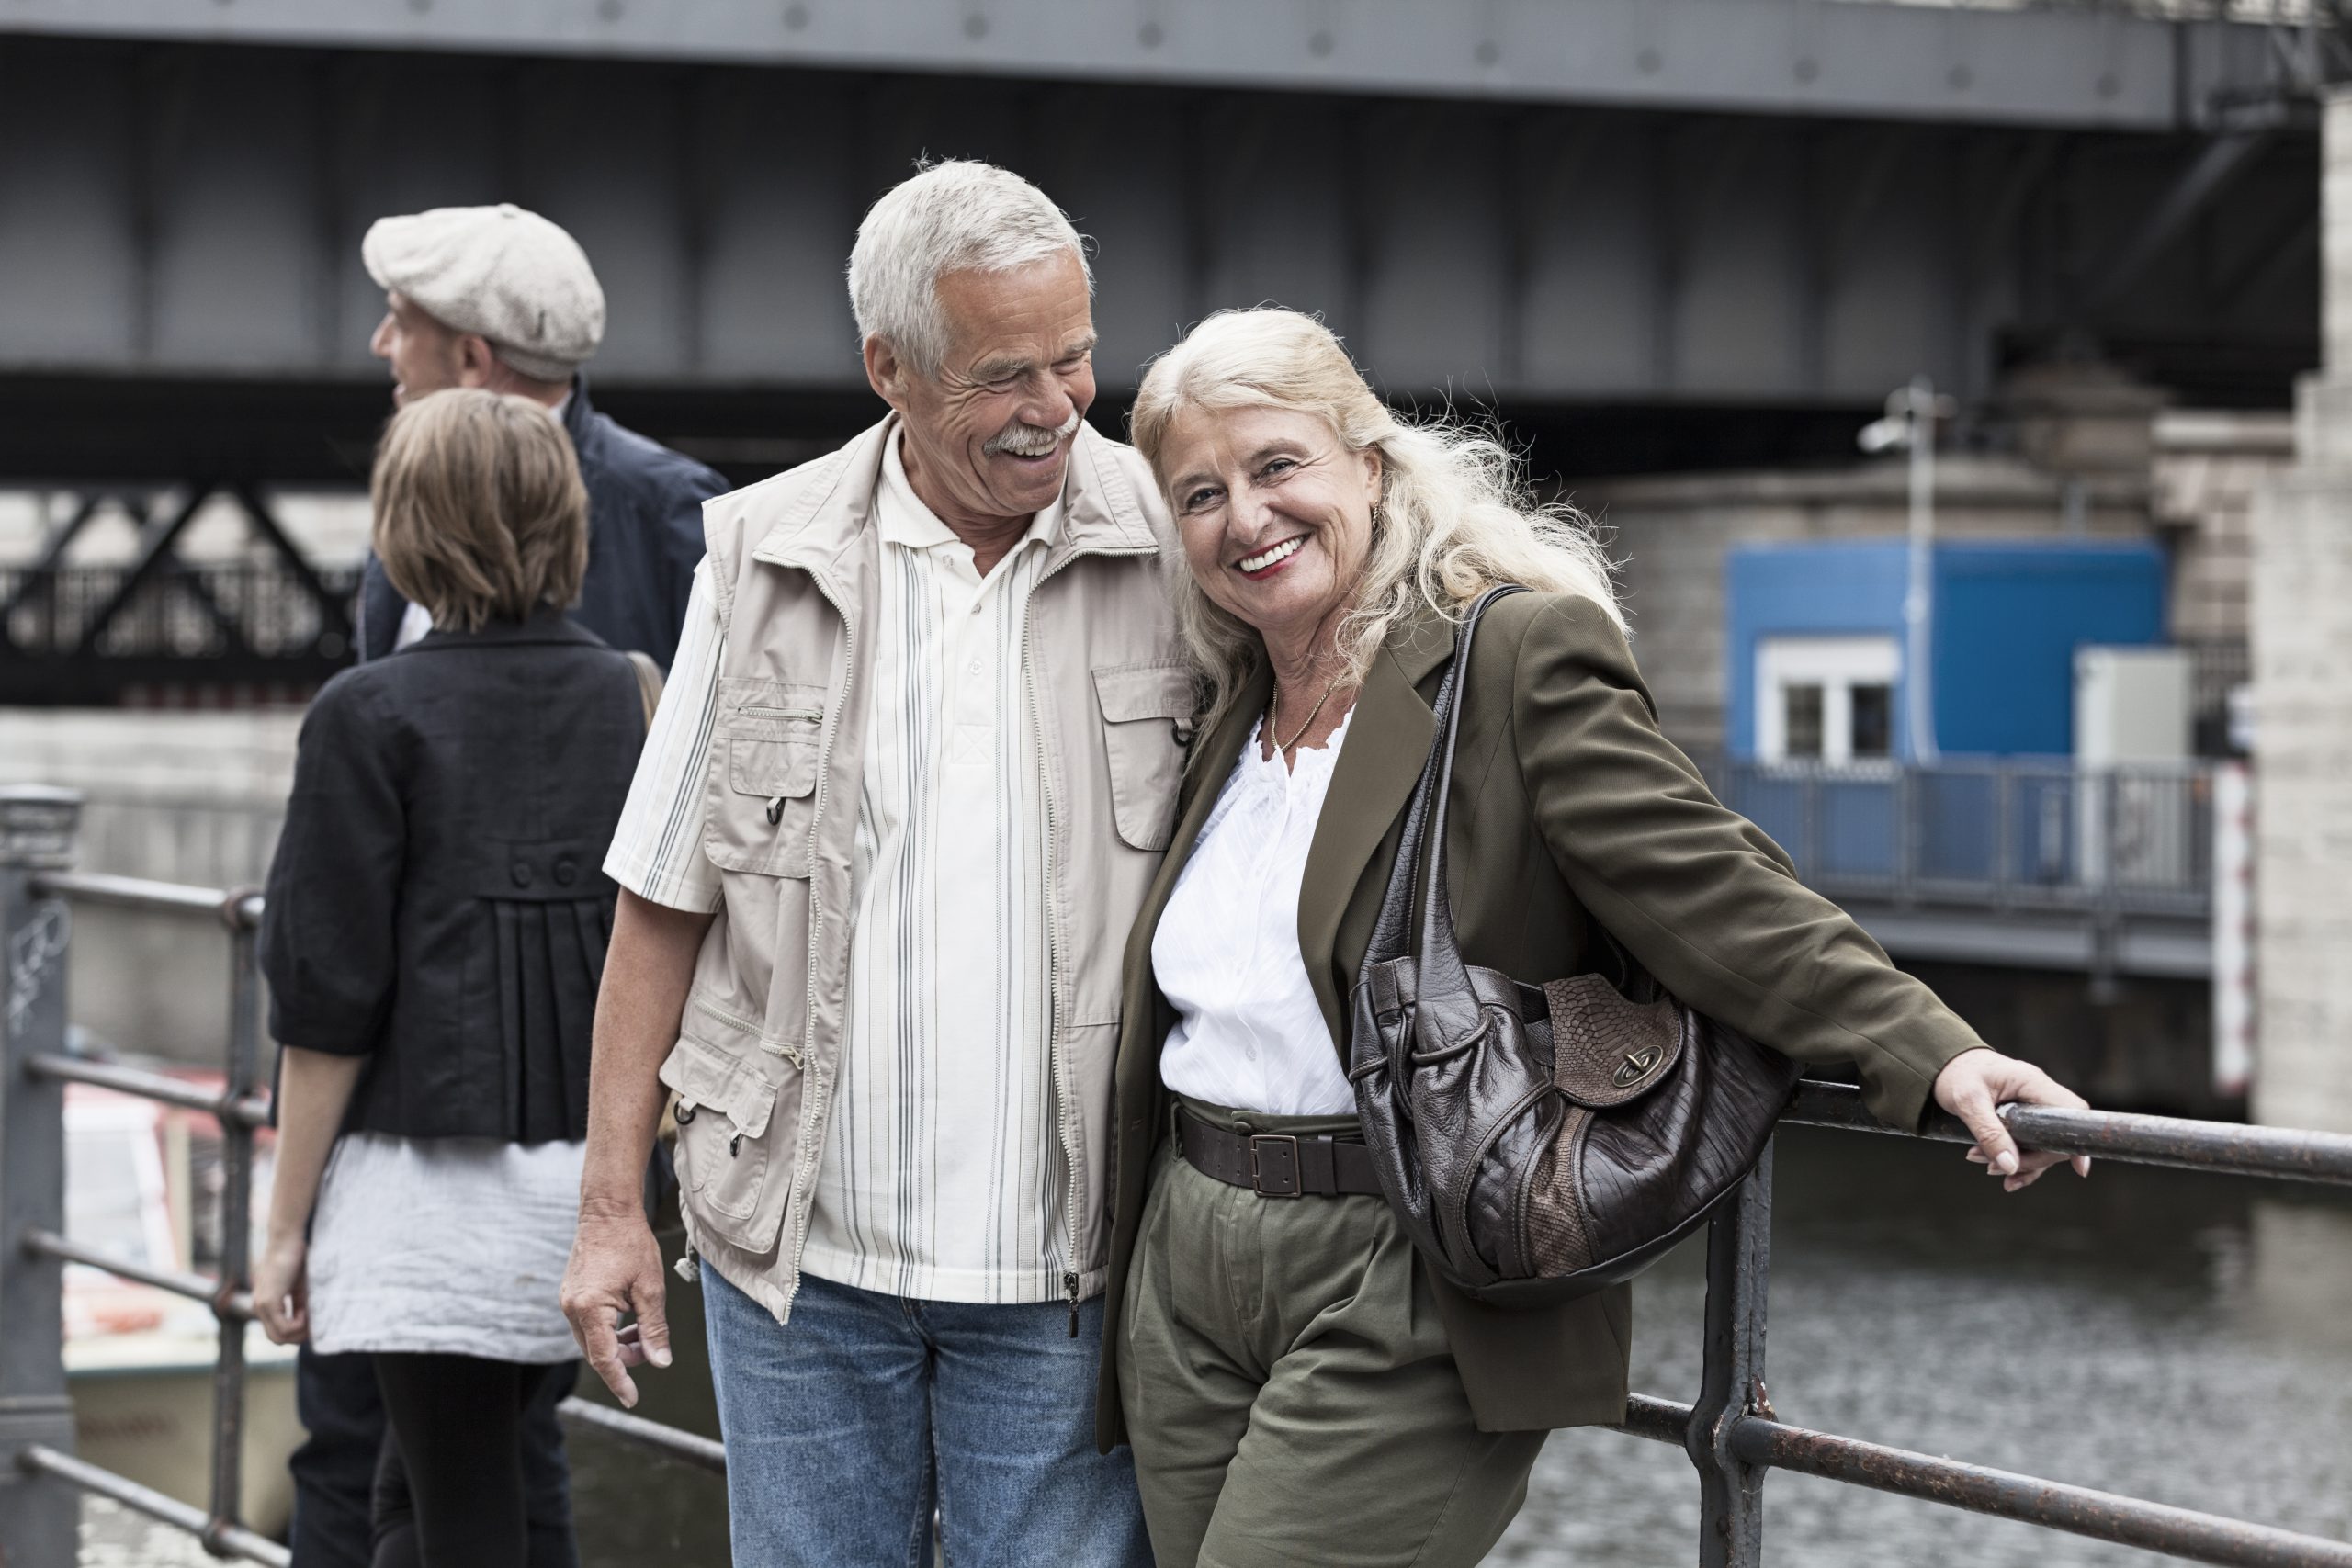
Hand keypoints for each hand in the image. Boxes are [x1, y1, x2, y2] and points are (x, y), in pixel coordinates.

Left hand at [253, 1233, 309, 1344]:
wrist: (286, 1240)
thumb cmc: (296, 1258)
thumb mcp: (299, 1287)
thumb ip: (299, 1304)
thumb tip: (311, 1322)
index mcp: (265, 1304)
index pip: (277, 1331)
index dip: (297, 1331)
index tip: (313, 1320)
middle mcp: (259, 1308)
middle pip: (276, 1339)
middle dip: (298, 1337)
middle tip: (314, 1325)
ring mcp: (262, 1306)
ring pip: (278, 1337)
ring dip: (299, 1332)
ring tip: (311, 1317)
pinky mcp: (268, 1302)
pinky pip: (284, 1327)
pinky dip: (299, 1325)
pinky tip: (306, 1311)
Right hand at [561, 1204, 671, 1407]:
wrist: (607, 1212)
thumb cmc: (631, 1244)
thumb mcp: (650, 1289)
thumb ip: (654, 1328)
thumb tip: (660, 1361)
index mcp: (590, 1309)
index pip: (604, 1358)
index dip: (620, 1381)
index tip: (632, 1399)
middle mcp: (572, 1308)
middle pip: (597, 1352)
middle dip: (624, 1358)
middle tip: (651, 1348)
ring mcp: (568, 1301)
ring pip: (592, 1340)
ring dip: (617, 1344)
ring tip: (642, 1330)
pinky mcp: (571, 1295)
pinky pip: (588, 1324)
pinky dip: (608, 1330)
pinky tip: (628, 1318)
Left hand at [1933, 1048, 2092, 1192]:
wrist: (1943, 1064)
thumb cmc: (1956, 1075)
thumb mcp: (1968, 1103)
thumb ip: (1989, 1133)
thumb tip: (2010, 1166)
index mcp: (2032, 1082)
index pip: (2071, 1112)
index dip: (2077, 1140)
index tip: (2079, 1168)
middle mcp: (2038, 1094)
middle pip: (2056, 1136)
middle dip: (2031, 1159)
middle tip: (1993, 1167)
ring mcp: (2032, 1106)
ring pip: (2042, 1144)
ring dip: (2020, 1162)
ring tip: (1987, 1168)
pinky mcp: (2023, 1117)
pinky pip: (2030, 1144)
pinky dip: (2017, 1160)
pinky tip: (1999, 1170)